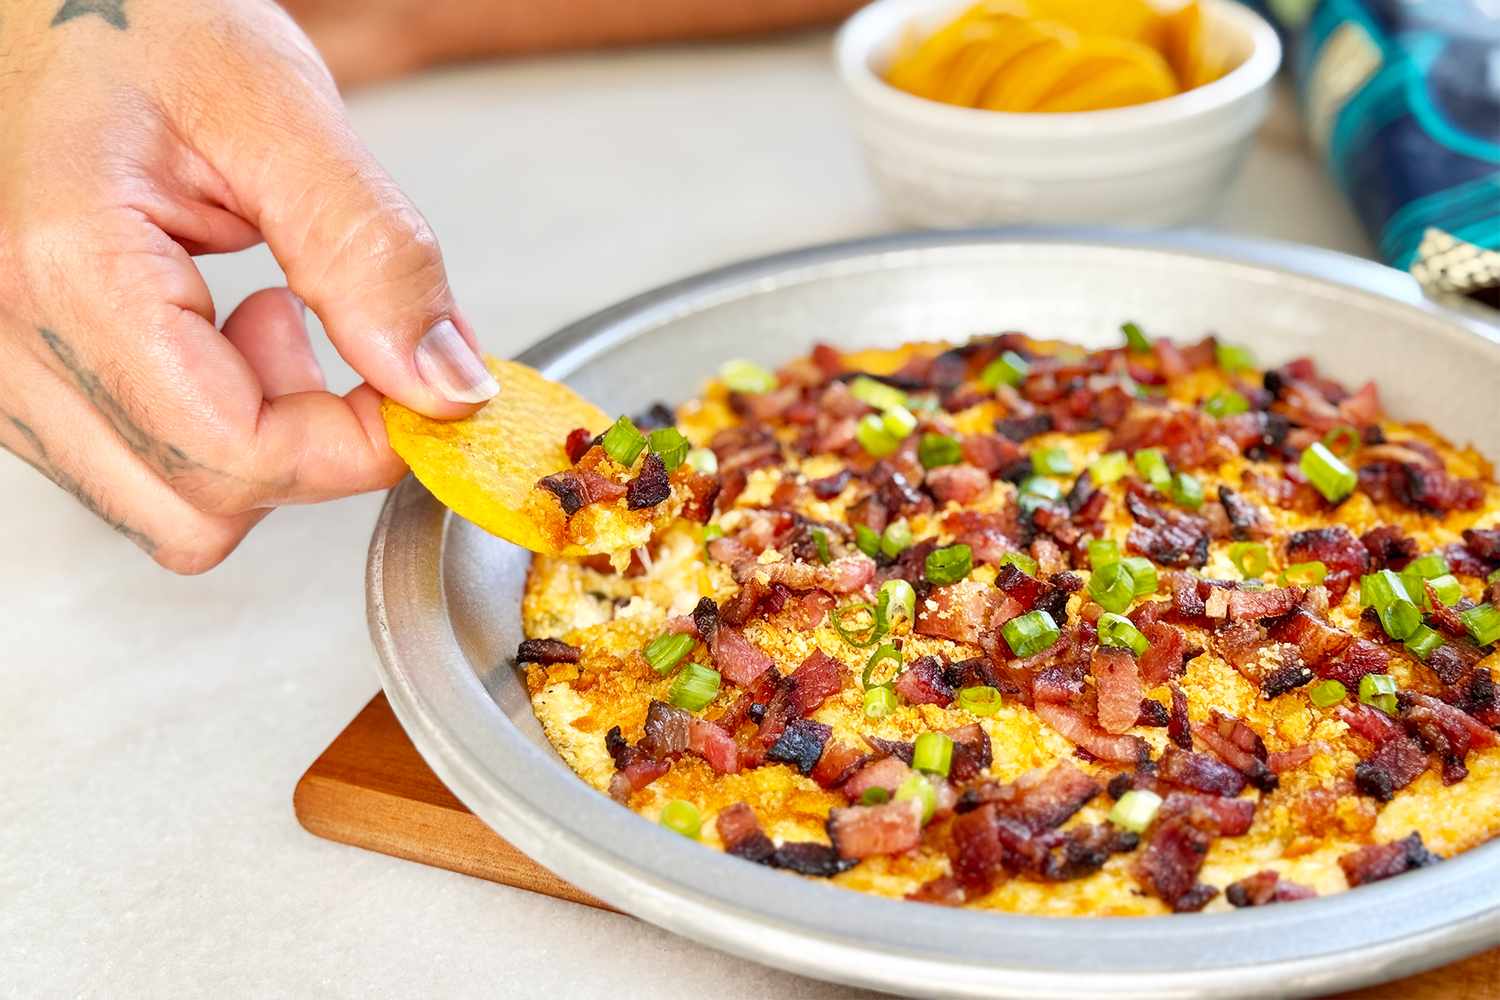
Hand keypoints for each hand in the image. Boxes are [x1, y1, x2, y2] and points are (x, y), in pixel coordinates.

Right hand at [0, 0, 497, 572]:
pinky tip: (218, 334)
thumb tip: (445, 387)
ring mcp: (4, 374)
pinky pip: (138, 474)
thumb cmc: (131, 19)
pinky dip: (210, 434)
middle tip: (328, 331)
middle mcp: (10, 343)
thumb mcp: (278, 108)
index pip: (237, 456)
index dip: (356, 445)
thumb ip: (371, 254)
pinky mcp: (23, 383)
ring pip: (170, 513)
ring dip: (257, 445)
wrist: (37, 7)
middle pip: (201, 512)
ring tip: (267, 317)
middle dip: (307, 448)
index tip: (417, 391)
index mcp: (69, 269)